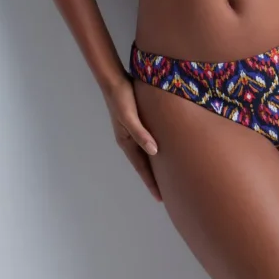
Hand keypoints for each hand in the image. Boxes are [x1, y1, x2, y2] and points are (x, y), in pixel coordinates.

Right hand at [101, 73, 162, 202]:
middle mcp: (128, 139)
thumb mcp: (130, 116)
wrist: (113, 80)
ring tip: (166, 176)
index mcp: (126, 141)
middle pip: (143, 164)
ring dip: (153, 166)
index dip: (151, 183)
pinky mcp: (136, 122)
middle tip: (165, 193)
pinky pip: (146, 142)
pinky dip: (153, 150)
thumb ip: (141, 133)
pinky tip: (161, 150)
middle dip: (152, 179)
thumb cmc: (121, 98)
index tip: (160, 198)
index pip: (141, 168)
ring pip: (145, 154)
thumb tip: (154, 152)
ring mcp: (131, 131)